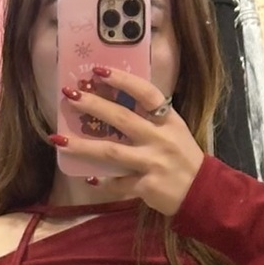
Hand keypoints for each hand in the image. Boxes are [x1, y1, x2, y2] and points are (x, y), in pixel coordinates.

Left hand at [51, 67, 204, 216]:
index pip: (146, 93)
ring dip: (83, 146)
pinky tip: (88, 178)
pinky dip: (103, 182)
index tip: (98, 70)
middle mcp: (160, 139)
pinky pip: (118, 184)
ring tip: (59, 139)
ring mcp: (153, 163)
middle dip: (94, 105)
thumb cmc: (185, 159)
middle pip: (122, 119)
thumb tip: (115, 102)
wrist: (204, 193)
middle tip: (70, 94)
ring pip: (112, 152)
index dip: (122, 80)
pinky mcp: (147, 186)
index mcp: (169, 121)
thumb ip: (152, 119)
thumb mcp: (175, 131)